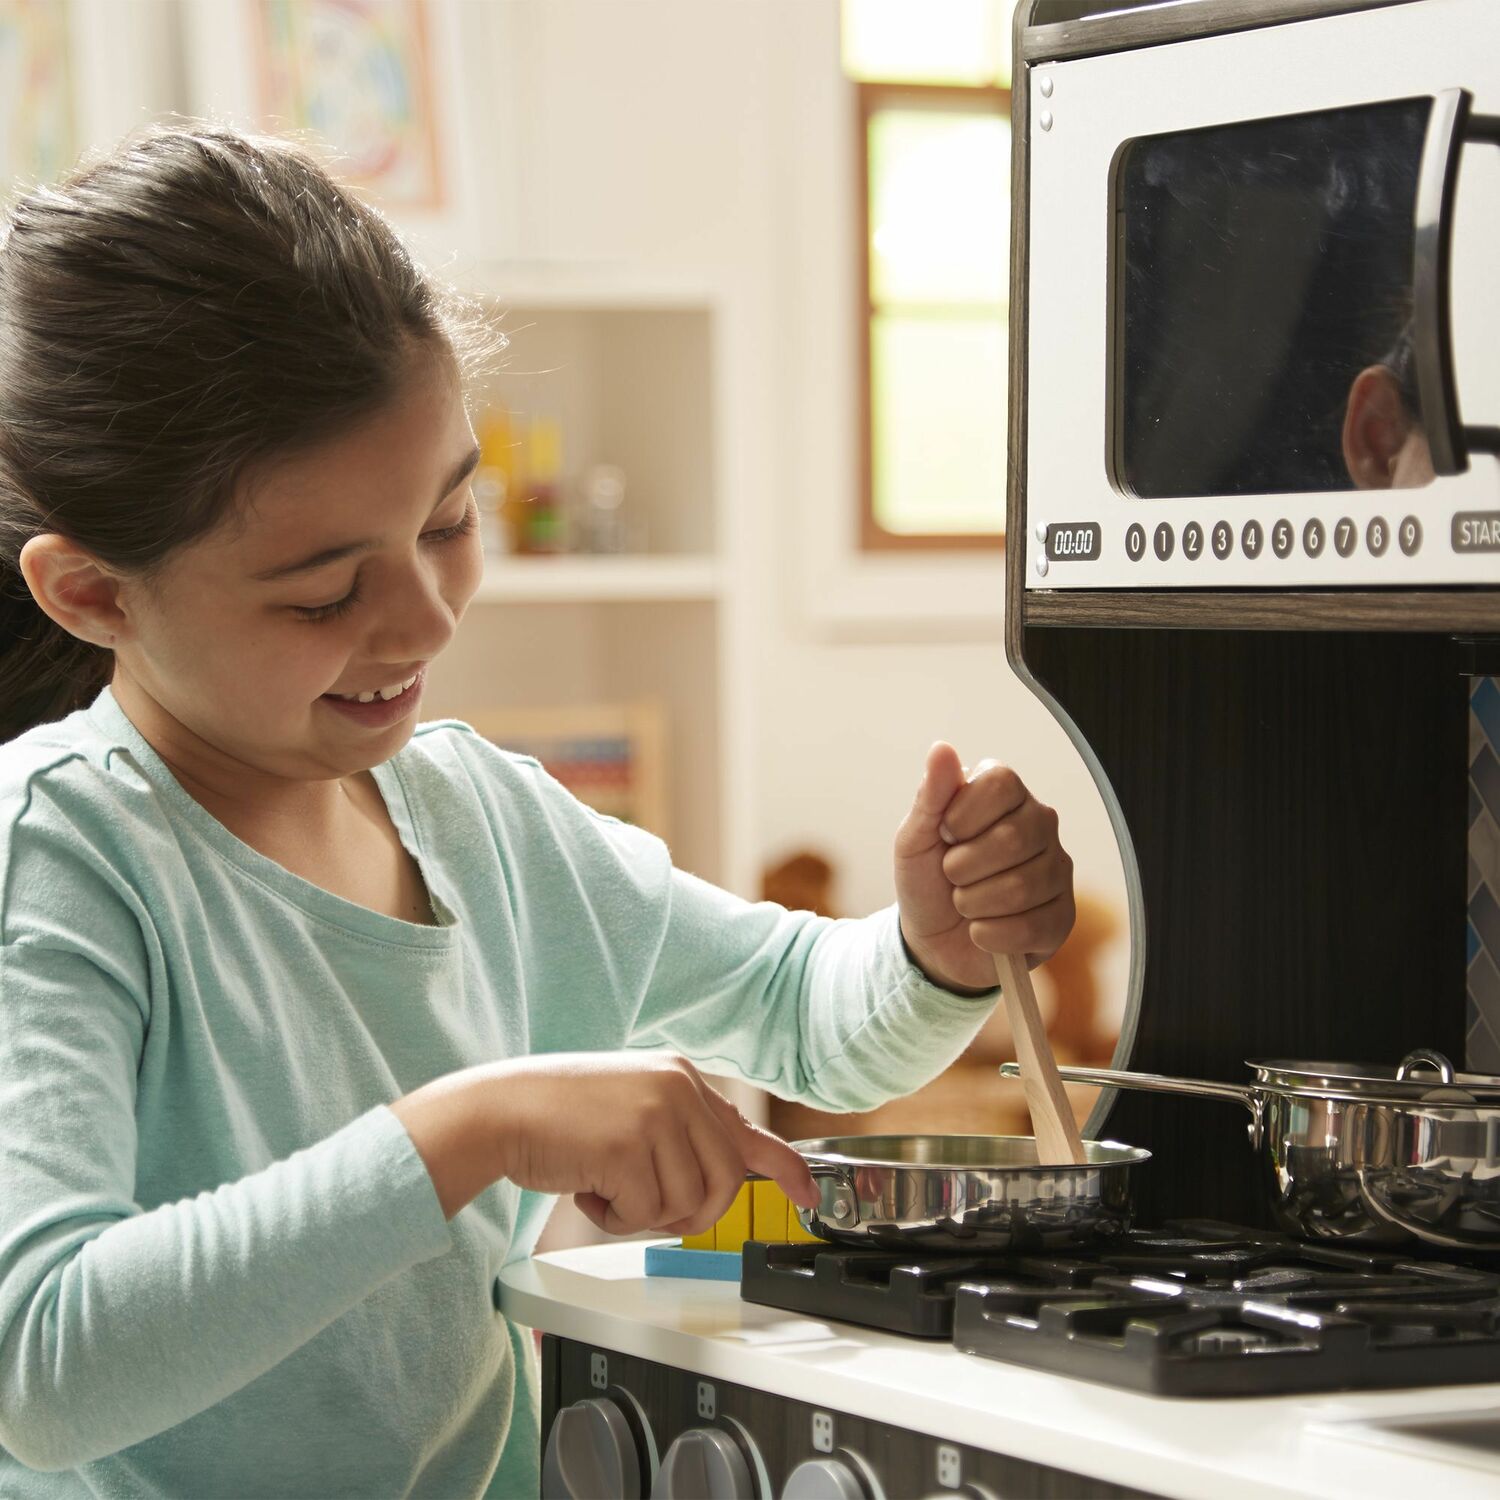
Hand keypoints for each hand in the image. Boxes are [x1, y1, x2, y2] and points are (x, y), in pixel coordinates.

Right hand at [392, 1052, 819, 1230]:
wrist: (499, 1111)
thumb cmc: (559, 1118)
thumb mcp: (633, 1110)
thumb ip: (679, 1134)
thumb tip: (721, 1178)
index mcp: (682, 1078)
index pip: (749, 1132)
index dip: (786, 1171)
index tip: (808, 1197)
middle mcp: (678, 1088)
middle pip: (724, 1185)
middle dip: (690, 1213)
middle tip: (645, 1204)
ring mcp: (657, 1113)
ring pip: (689, 1204)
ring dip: (644, 1214)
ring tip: (607, 1185)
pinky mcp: (631, 1144)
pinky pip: (646, 1214)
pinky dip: (613, 1217)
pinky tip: (588, 1187)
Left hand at [892, 742, 1074, 992]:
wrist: (933, 942)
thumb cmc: (926, 881)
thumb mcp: (915, 838)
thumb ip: (931, 795)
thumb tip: (942, 748)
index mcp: (1006, 795)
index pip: (1002, 782)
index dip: (964, 815)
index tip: (945, 835)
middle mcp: (1040, 825)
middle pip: (1014, 837)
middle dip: (963, 867)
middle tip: (952, 875)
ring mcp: (1057, 870)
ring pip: (1022, 886)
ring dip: (973, 904)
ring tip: (964, 904)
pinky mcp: (1062, 916)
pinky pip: (1031, 926)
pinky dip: (990, 934)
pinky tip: (981, 930)